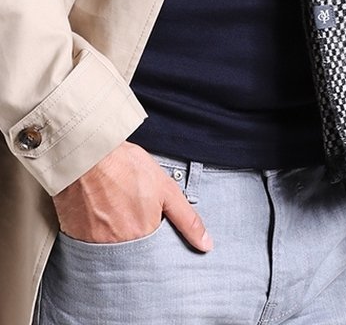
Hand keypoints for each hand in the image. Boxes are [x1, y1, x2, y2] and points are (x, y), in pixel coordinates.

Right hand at [51, 141, 212, 250]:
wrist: (85, 155)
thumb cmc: (125, 166)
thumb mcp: (165, 188)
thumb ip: (187, 219)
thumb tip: (206, 245)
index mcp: (143, 238)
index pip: (154, 256)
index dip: (154, 241)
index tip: (149, 225)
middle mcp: (117, 248)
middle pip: (131, 257)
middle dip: (134, 240)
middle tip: (129, 214)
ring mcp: (93, 245)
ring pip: (109, 252)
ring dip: (113, 237)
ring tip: (112, 211)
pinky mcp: (74, 238)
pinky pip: (87, 246)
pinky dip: (93, 234)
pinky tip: (96, 214)